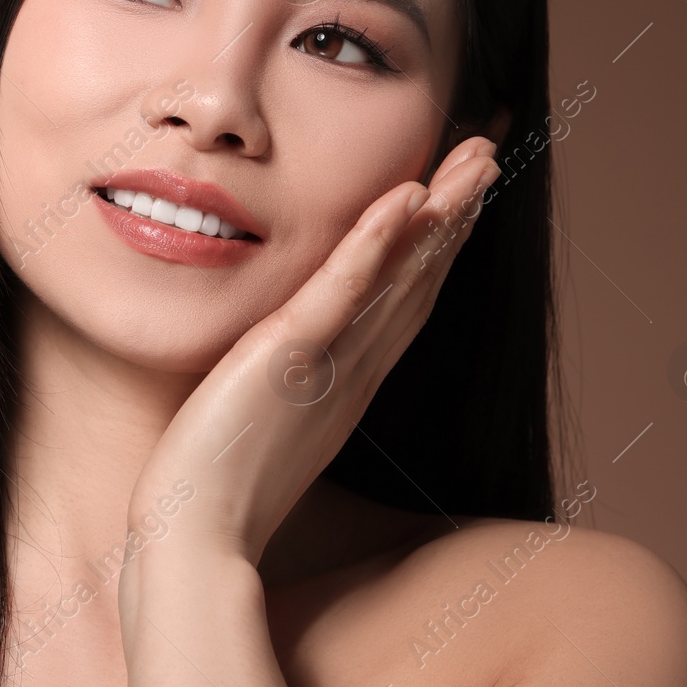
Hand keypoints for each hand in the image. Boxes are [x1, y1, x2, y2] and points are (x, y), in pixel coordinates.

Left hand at [125, 135, 501, 563]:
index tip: (461, 189)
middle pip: (421, 276)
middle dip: (458, 212)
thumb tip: (291, 354)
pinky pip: (341, 292)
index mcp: (349, 377)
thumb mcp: (268, 415)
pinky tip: (405, 198)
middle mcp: (355, 367)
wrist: (197, 535)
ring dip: (441, 213)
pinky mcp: (290, 357)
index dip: (438, 242)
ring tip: (476, 158)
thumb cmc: (221, 484)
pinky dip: (375, 243)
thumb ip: (289, 379)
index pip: (405, 295)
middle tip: (489, 151)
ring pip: (400, 275)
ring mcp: (330, 362)